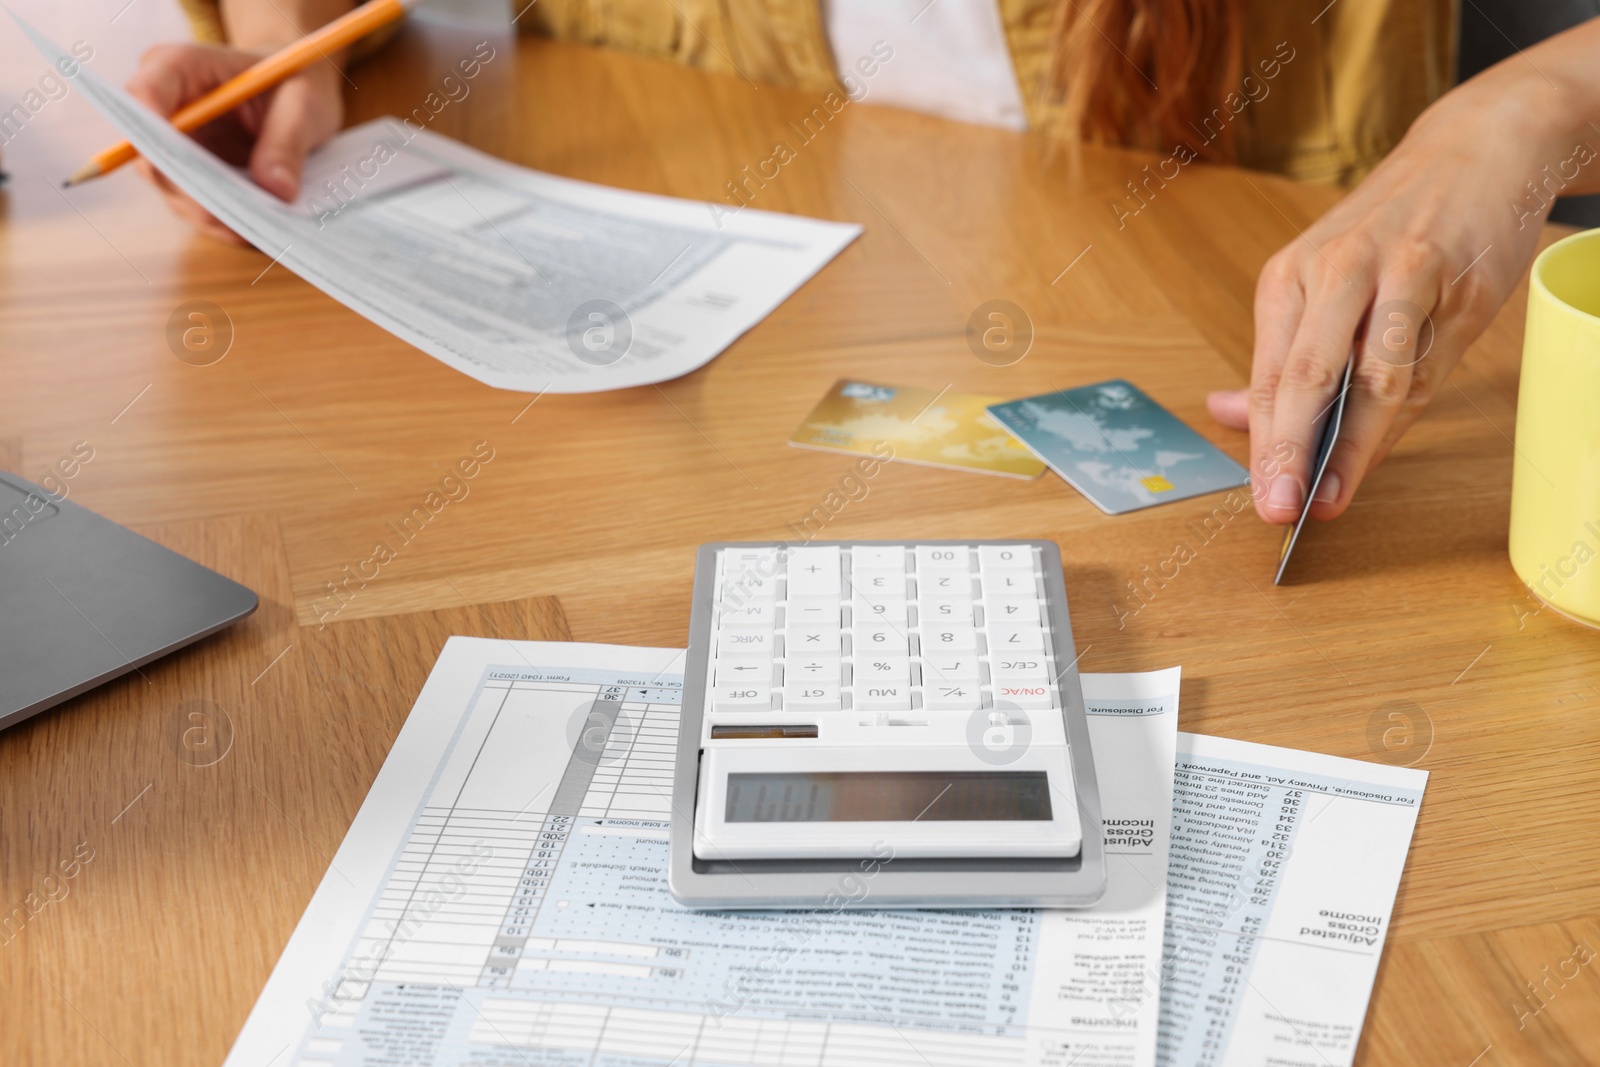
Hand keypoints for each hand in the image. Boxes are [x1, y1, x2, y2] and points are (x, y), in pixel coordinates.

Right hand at [125, 43, 343, 243]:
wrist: (299, 100)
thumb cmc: (295, 85)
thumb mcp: (303, 103)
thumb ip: (287, 141)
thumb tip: (277, 192)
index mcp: (180, 67)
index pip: (145, 95)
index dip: (152, 131)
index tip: (185, 166)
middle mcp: (164, 109)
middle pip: (153, 156)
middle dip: (192, 190)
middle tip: (231, 219)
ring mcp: (173, 149)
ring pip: (175, 191)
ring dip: (213, 215)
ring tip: (256, 231)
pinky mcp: (190, 180)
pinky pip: (198, 209)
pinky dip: (226, 224)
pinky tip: (257, 232)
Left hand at [1207, 40, 1599, 523]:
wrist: (1476, 150)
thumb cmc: (1392, 230)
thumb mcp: (1320, 279)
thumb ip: (1282, 355)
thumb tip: (1227, 413)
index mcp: (1287, 278)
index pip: (1267, 375)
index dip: (1264, 444)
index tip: (1264, 498)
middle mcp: (1330, 271)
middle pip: (1303, 375)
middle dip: (1289, 449)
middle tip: (1282, 507)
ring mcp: (1393, 271)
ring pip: (1369, 375)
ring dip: (1353, 446)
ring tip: (1333, 496)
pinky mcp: (1450, 275)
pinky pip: (1425, 358)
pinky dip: (1405, 410)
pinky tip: (1385, 445)